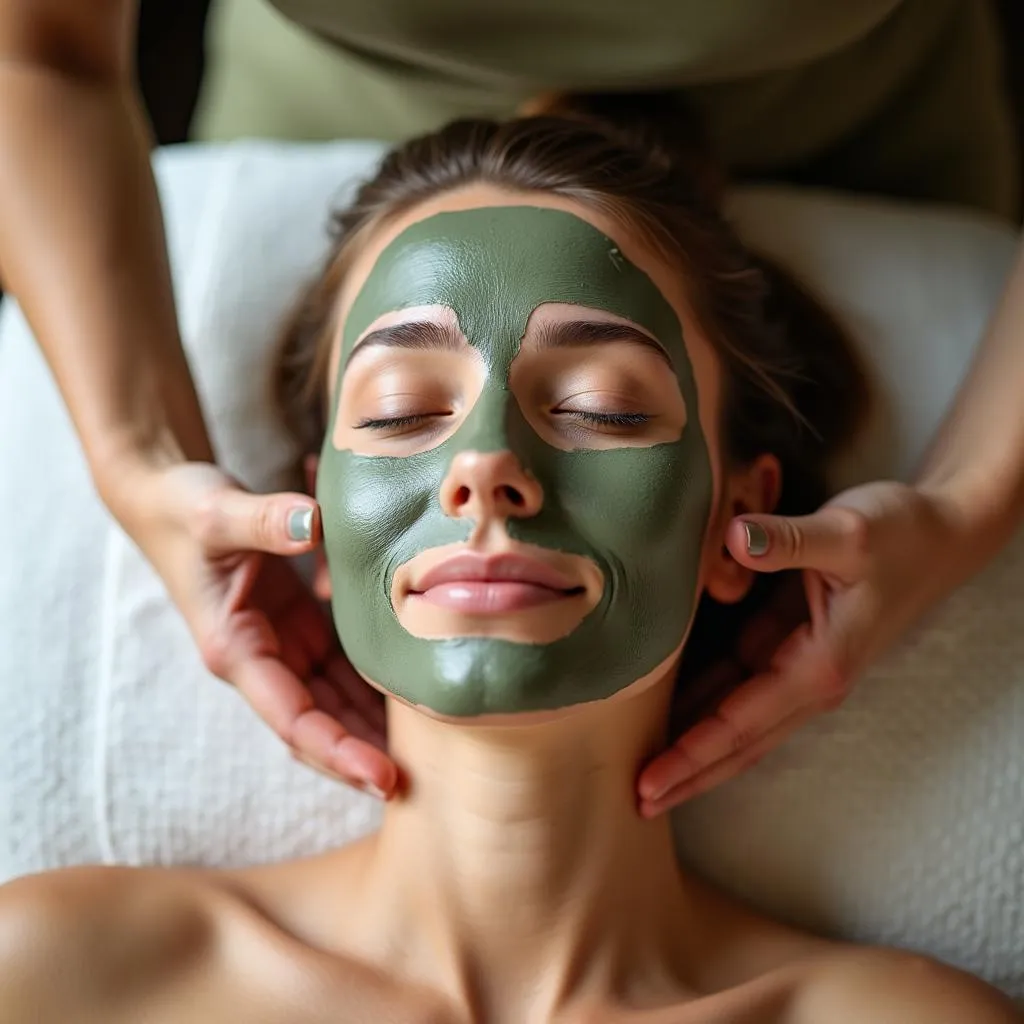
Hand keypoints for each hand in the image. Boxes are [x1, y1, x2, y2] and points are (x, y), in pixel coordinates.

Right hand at [111, 461, 398, 798]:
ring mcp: (286, 645)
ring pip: (338, 701)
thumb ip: (262, 521)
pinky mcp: (304, 626)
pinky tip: (420, 694)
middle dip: (367, 755)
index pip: (292, 720)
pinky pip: (346, 664)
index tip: (384, 777)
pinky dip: (378, 683)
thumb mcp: (216, 514)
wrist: (167, 501)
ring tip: (437, 750)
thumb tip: (313, 524)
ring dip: (377, 727)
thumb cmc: (184, 510)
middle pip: (321, 724)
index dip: (337, 752)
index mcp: (235, 649)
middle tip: (429, 780)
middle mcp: (263, 659)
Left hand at [638, 479, 982, 815]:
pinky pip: (737, 686)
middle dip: (688, 774)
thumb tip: (735, 539)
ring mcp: (796, 666)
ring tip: (644, 776)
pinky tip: (667, 714)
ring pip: (735, 722)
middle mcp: (807, 679)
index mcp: (818, 667)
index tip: (650, 783)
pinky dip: (703, 706)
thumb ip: (788, 540)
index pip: (740, 724)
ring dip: (693, 750)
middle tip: (635, 803)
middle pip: (736, 743)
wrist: (939, 533)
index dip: (691, 755)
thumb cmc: (898, 534)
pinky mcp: (787, 644)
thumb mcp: (845, 532)